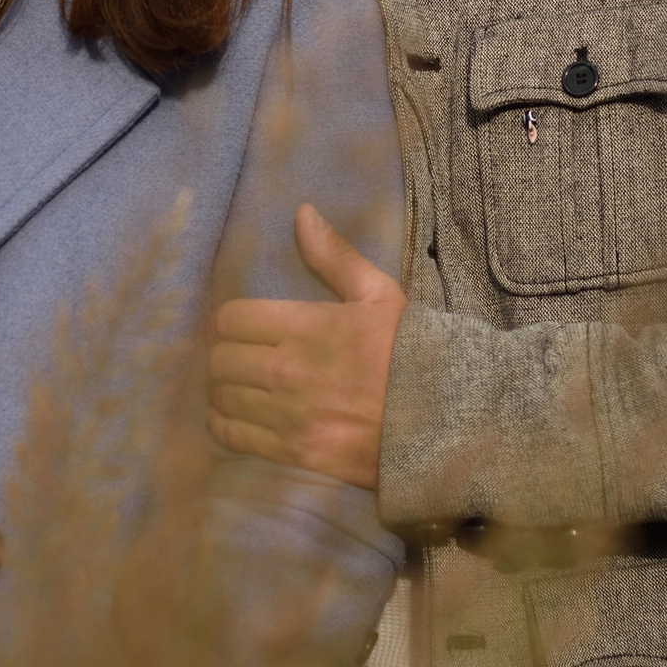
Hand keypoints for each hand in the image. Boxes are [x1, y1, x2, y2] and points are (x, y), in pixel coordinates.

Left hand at [207, 205, 406, 488]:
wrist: (446, 419)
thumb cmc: (412, 352)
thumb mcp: (380, 295)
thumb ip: (335, 257)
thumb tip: (302, 213)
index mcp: (307, 326)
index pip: (231, 319)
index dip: (231, 321)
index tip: (241, 327)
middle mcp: (288, 370)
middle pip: (220, 360)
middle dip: (225, 356)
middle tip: (239, 358)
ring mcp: (289, 415)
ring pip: (222, 398)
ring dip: (224, 391)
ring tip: (240, 388)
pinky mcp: (294, 453)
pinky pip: (234, 437)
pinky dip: (226, 426)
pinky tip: (238, 418)